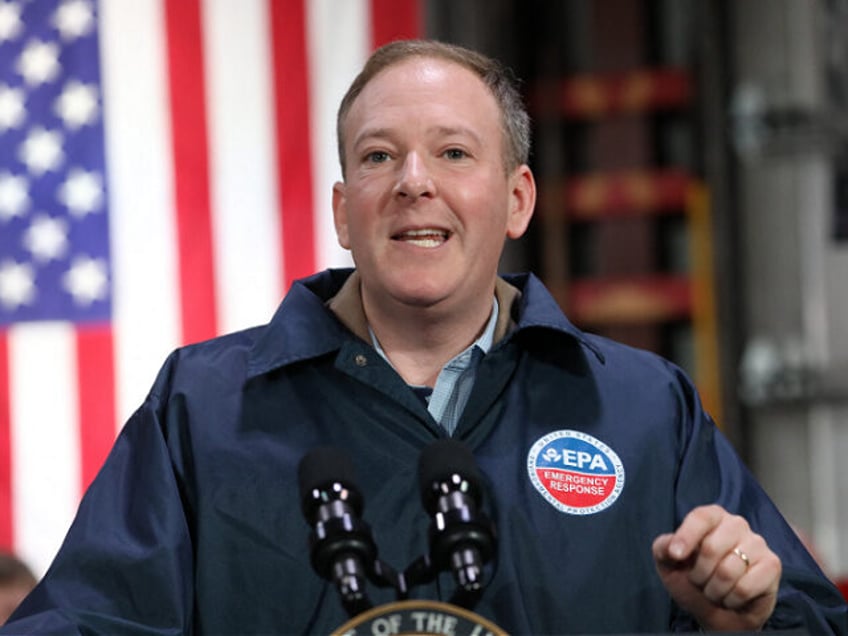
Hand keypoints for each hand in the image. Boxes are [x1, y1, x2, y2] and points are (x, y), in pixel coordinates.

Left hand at [652, 504, 780, 630]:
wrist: (719, 614)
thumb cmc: (694, 582)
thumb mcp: (670, 564)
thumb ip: (663, 548)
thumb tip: (670, 546)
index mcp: (712, 517)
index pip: (701, 517)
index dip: (686, 536)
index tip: (676, 555)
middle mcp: (737, 524)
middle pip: (711, 547)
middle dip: (699, 574)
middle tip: (699, 582)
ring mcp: (757, 543)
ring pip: (728, 571)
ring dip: (714, 590)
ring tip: (715, 590)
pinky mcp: (772, 565)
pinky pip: (745, 587)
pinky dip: (732, 599)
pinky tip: (733, 597)